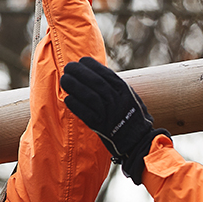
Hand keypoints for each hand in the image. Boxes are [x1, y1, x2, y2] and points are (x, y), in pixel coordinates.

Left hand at [60, 58, 167, 184]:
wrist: (138, 141)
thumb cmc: (132, 117)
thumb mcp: (129, 97)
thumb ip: (115, 86)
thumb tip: (97, 74)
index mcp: (124, 91)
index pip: (106, 74)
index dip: (92, 66)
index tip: (81, 60)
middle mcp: (117, 100)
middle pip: (96, 83)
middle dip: (80, 73)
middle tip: (68, 67)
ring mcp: (109, 114)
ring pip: (89, 96)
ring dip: (75, 86)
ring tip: (64, 79)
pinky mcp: (101, 126)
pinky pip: (86, 114)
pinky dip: (76, 105)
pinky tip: (67, 98)